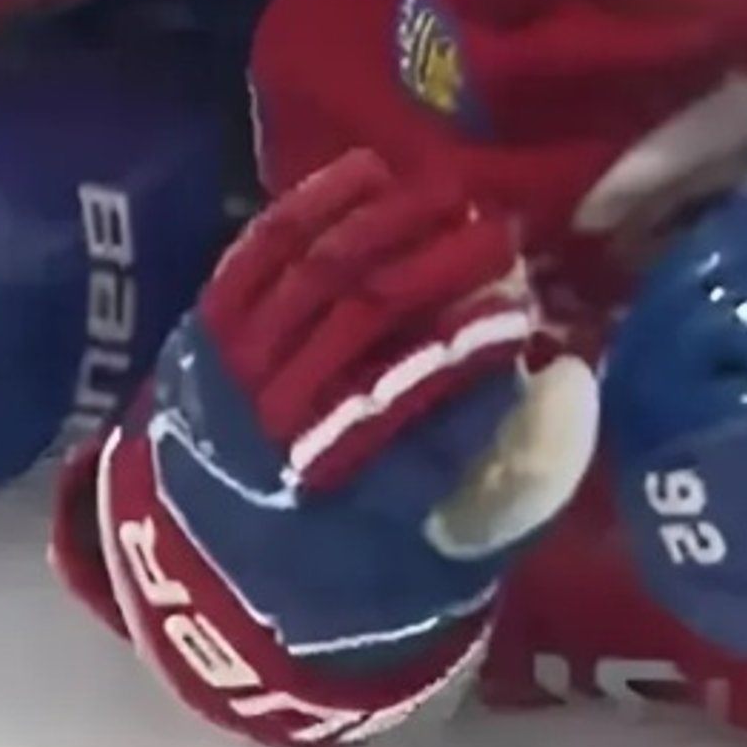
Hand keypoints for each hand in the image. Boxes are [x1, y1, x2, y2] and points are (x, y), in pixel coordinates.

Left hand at [90, 151, 596, 746]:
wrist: (201, 573)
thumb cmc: (338, 572)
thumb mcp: (424, 567)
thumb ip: (492, 492)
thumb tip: (545, 389)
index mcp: (331, 482)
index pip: (410, 393)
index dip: (468, 343)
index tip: (522, 307)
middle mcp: (273, 413)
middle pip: (364, 314)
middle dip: (439, 265)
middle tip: (500, 234)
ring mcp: (230, 362)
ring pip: (314, 269)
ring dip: (384, 224)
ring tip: (446, 195)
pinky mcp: (203, 327)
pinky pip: (258, 251)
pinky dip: (314, 207)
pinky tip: (367, 174)